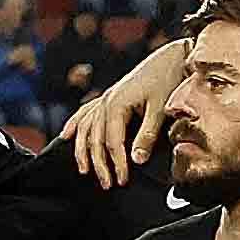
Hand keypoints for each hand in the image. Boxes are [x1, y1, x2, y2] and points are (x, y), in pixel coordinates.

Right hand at [58, 46, 183, 183]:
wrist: (173, 55)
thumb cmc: (169, 79)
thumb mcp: (160, 109)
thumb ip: (147, 135)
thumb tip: (136, 161)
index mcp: (116, 105)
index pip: (112, 143)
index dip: (116, 164)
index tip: (122, 181)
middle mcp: (106, 101)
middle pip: (96, 139)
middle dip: (100, 164)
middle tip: (108, 184)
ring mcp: (106, 98)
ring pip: (86, 129)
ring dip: (83, 151)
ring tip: (85, 170)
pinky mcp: (110, 96)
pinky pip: (86, 113)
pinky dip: (76, 125)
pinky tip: (66, 135)